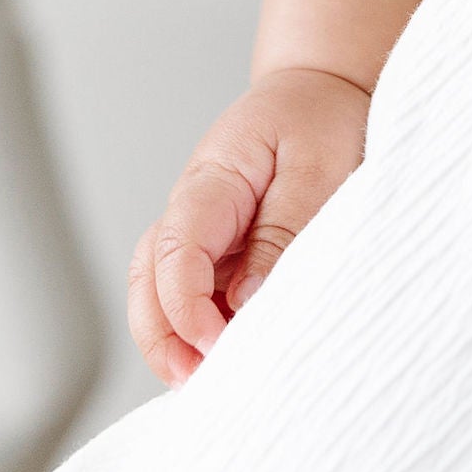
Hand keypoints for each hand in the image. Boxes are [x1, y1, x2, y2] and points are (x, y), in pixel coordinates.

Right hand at [128, 65, 370, 386]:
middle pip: (148, 279)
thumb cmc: (322, 117)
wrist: (324, 86)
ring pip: (160, 291)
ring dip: (172, 339)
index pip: (175, 250)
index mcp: (212, 181)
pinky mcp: (219, 249)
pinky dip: (197, 329)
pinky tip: (223, 360)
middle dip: (160, 337)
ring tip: (205, 385)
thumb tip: (248, 299)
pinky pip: (194, 294)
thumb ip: (284, 230)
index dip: (186, 306)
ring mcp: (202, 231)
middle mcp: (193, 209)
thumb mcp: (317, 165)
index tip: (215, 344)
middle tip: (194, 384)